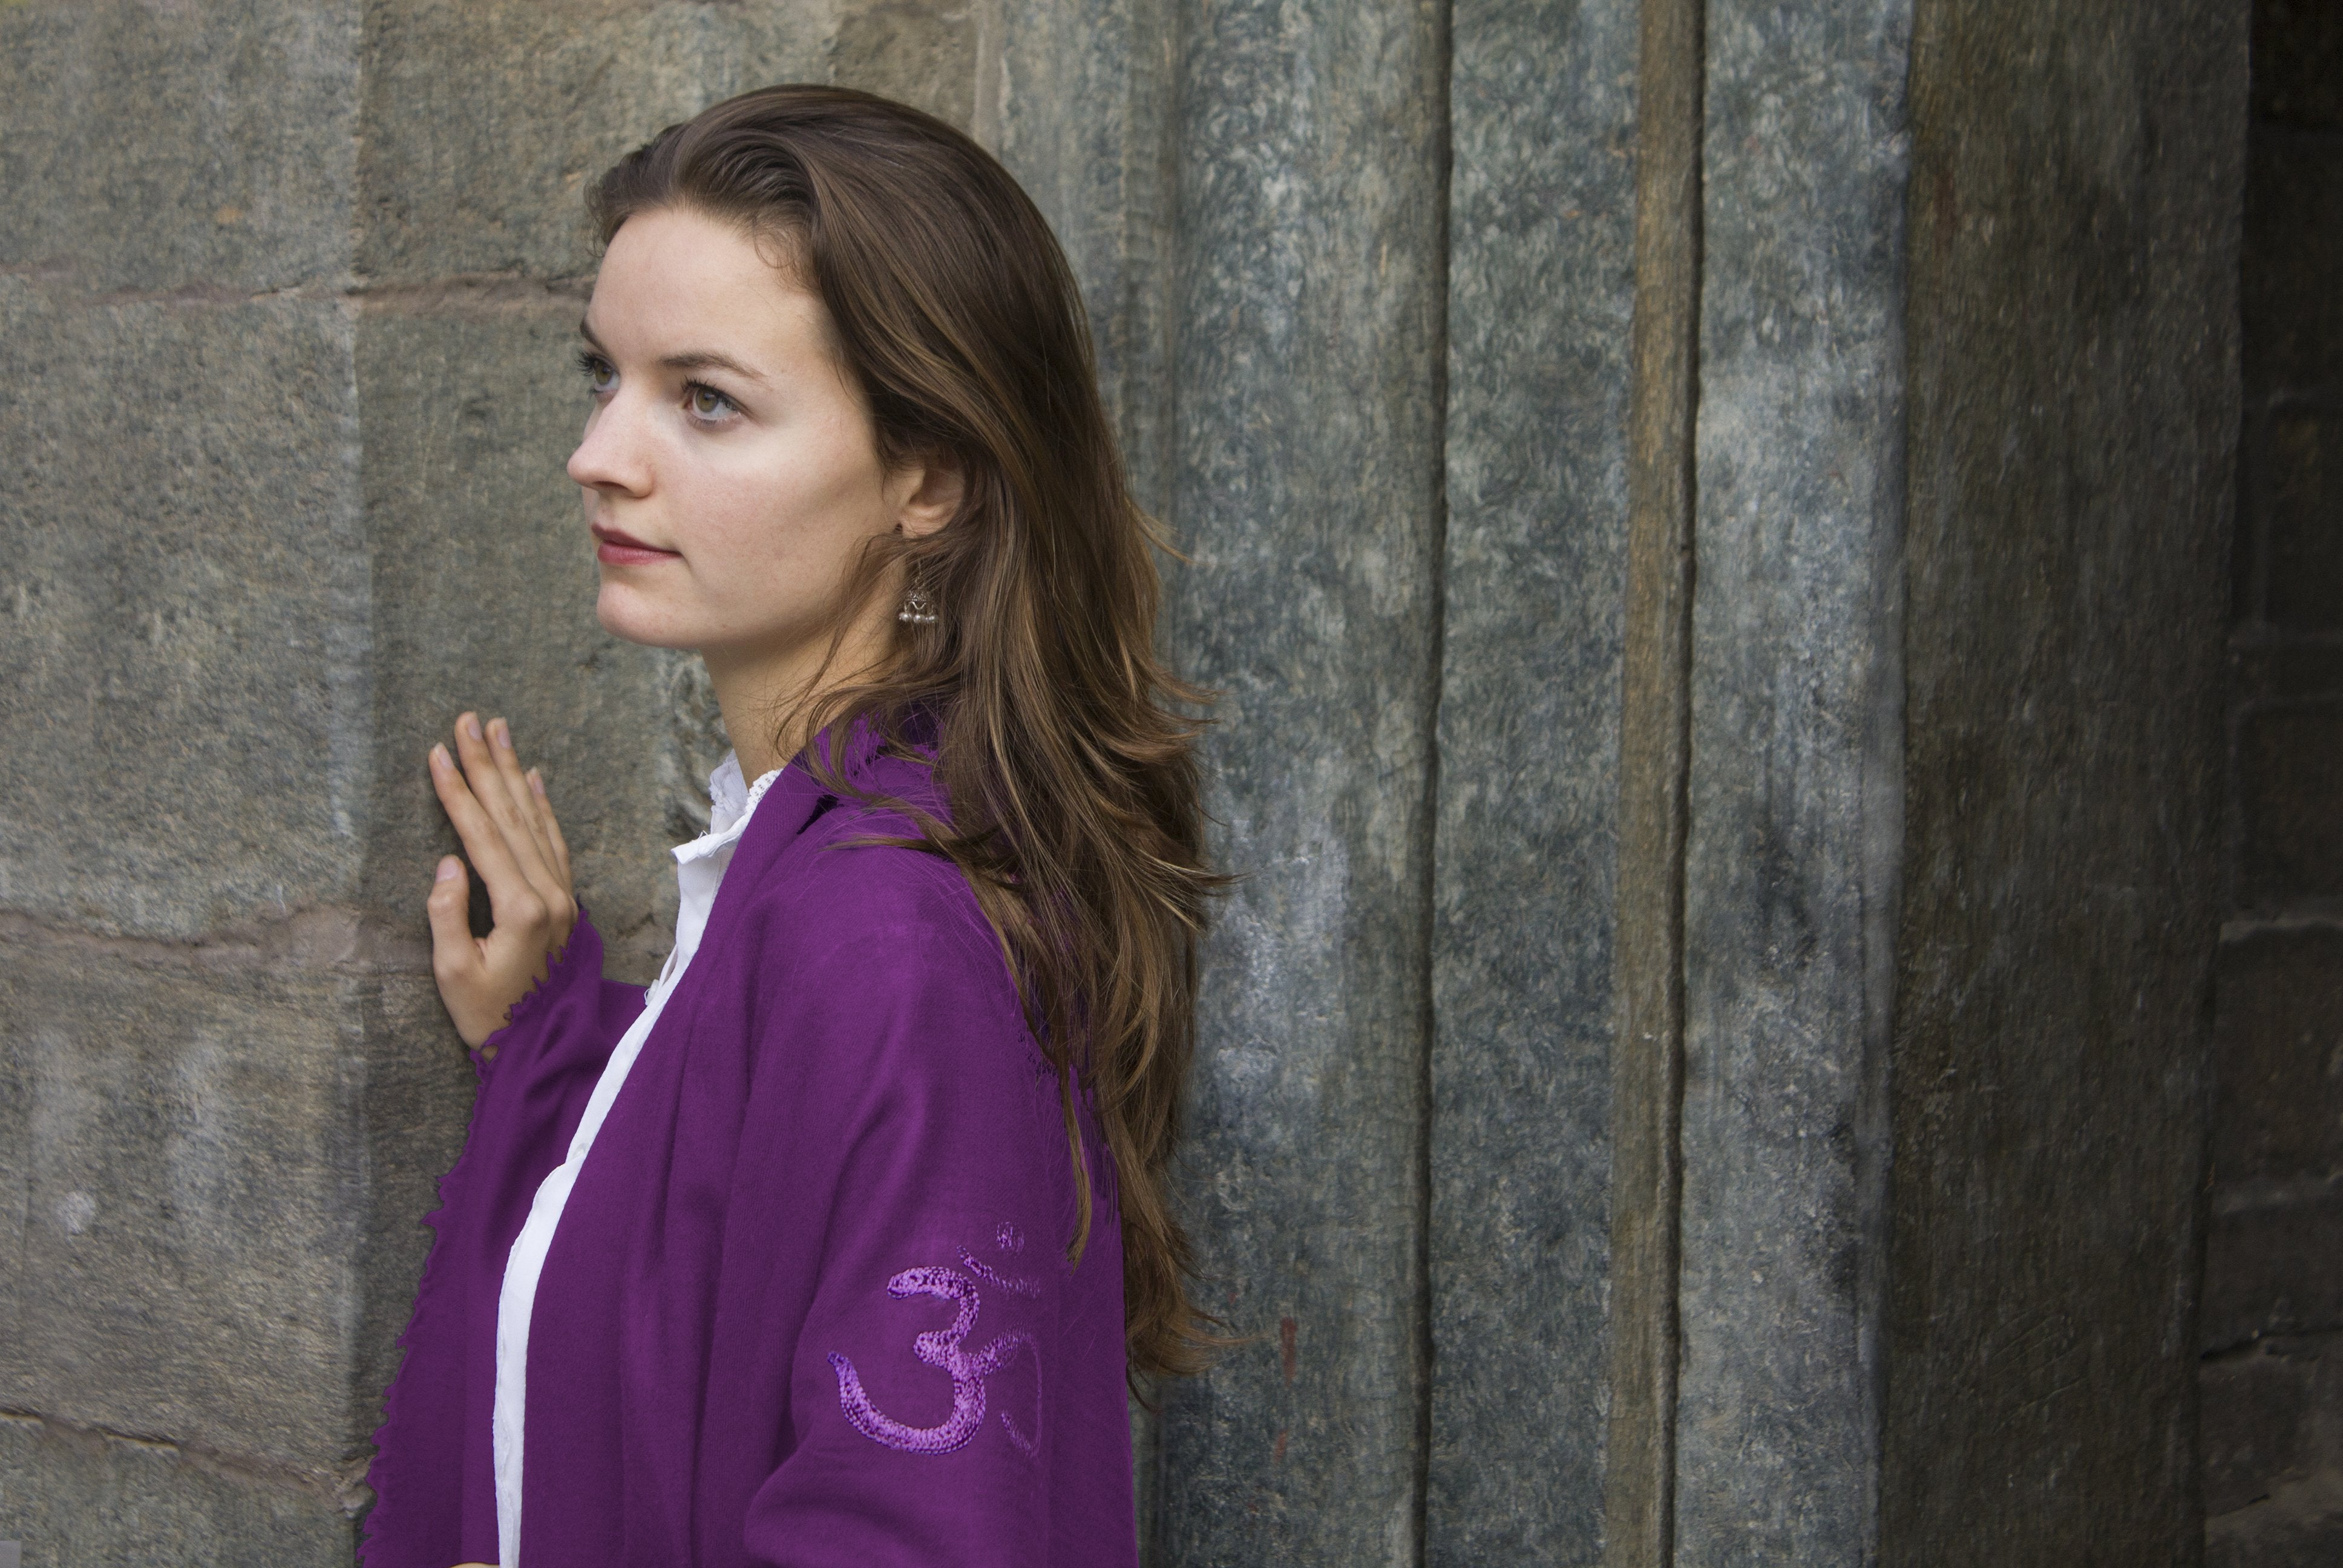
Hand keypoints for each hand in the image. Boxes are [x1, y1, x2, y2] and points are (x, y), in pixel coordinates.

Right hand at [425, 712, 576, 1049]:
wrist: (539, 1045)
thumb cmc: (487, 1014)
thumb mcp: (452, 973)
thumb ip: (447, 915)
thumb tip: (447, 863)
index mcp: (520, 909)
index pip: (482, 836)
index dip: (458, 792)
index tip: (438, 752)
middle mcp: (549, 894)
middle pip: (511, 816)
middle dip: (487, 766)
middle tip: (469, 720)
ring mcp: (563, 895)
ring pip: (535, 821)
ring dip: (514, 775)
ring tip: (499, 732)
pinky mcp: (566, 901)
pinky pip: (555, 842)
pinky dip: (542, 807)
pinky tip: (533, 778)